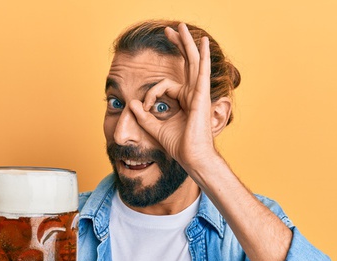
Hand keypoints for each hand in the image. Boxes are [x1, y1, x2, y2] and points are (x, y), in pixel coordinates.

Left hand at [128, 23, 216, 167]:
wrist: (191, 157)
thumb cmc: (179, 146)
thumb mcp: (155, 128)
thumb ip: (144, 116)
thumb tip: (133, 104)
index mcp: (184, 101)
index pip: (165, 86)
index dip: (151, 94)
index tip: (146, 108)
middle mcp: (192, 94)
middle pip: (185, 63)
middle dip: (178, 45)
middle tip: (169, 30)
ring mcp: (198, 93)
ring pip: (193, 62)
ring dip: (187, 43)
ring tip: (182, 27)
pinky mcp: (200, 96)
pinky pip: (201, 72)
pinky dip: (203, 57)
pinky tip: (203, 43)